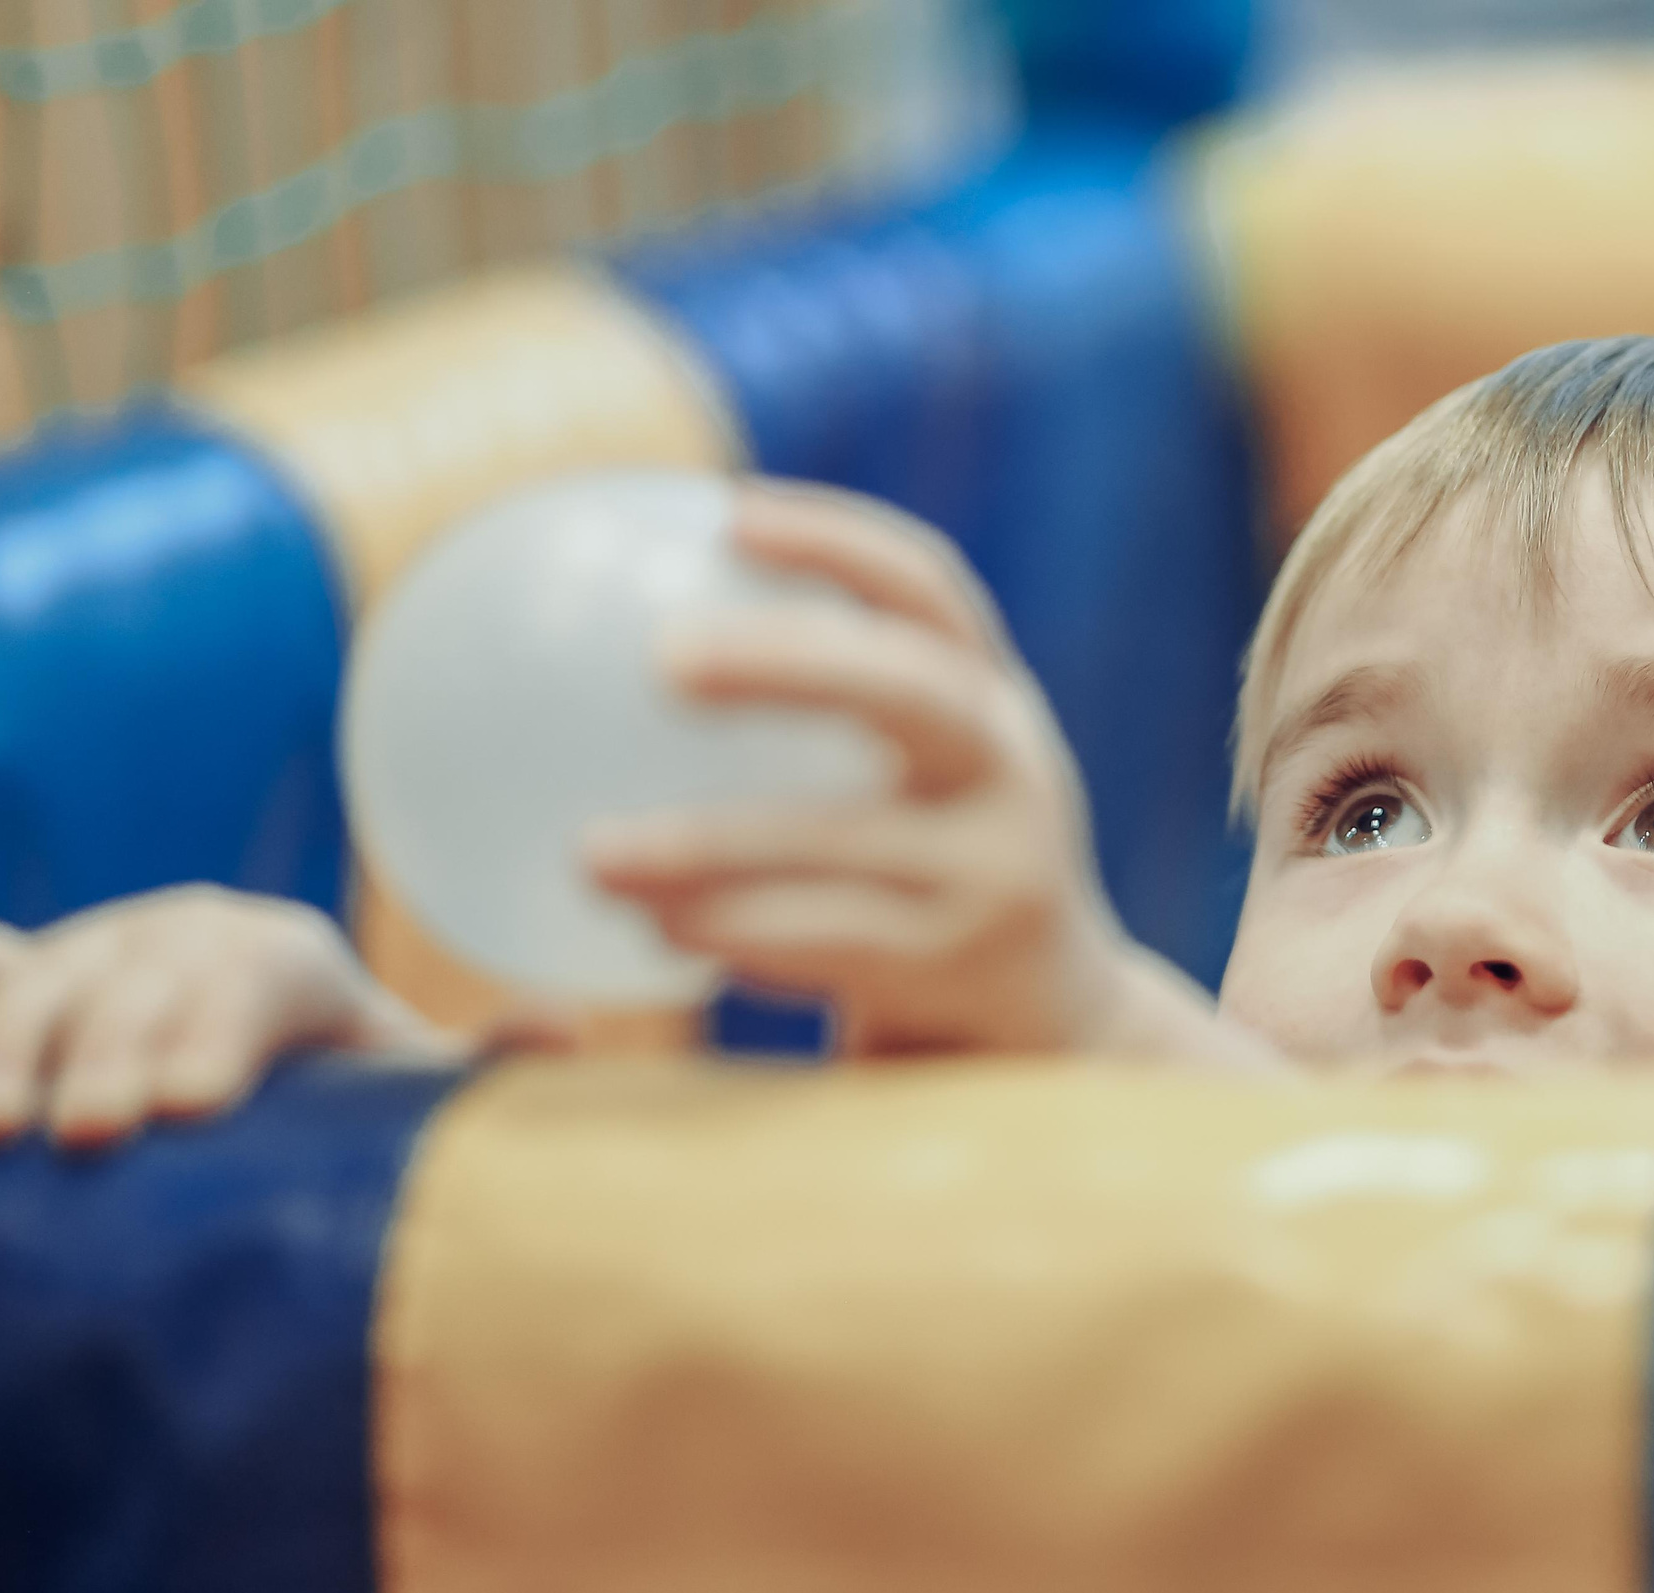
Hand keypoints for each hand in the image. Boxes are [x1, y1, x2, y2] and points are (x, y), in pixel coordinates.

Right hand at [0, 884, 465, 1147]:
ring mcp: (95, 947)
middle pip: (140, 975)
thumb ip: (475, 1069)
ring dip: (4, 1046)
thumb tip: (564, 1033)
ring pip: (42, 972)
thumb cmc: (335, 1108)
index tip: (188, 1108)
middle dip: (107, 1052)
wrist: (250, 1089)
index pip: (257, 976)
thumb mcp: (406, 1092)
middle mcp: (188, 936)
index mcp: (290, 960)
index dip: (218, 1032)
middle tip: (85, 1135)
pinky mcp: (17, 971)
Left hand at [582, 480, 1142, 1055]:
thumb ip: (838, 716)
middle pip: (912, 687)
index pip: (927, 589)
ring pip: (848, 839)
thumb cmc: (938, 872)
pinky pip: (832, 940)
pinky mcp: (962, 966)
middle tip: (662, 660)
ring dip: (711, 844)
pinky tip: (655, 927)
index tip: (728, 513)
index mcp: (990, 698)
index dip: (836, 541)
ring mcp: (998, 870)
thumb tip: (635, 635)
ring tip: (594, 853)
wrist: (1059, 1018)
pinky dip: (737, 928)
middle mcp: (1011, 767)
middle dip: (791, 662)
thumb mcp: (924, 777)